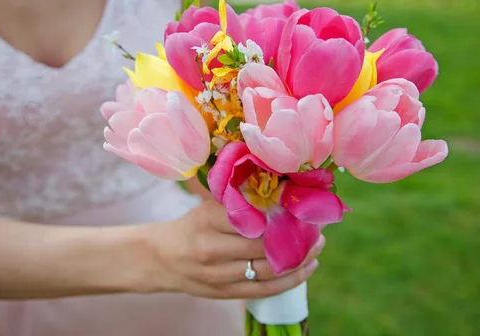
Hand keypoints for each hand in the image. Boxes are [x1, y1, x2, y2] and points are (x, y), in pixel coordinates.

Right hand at [146, 200, 323, 298]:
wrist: (161, 259)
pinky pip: (265, 290)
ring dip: (299, 258)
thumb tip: (280, 187)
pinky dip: (291, 280)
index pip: (253, 215)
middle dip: (297, 236)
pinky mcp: (226, 293)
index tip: (303, 206)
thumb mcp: (207, 207)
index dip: (283, 212)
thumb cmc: (191, 227)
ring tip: (317, 245)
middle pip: (264, 244)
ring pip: (269, 269)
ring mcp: (219, 274)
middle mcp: (212, 249)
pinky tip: (308, 268)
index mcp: (207, 220)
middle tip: (317, 226)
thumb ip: (237, 201)